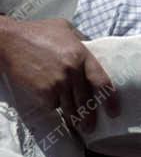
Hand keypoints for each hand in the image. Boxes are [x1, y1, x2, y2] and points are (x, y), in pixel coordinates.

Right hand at [0, 18, 118, 130]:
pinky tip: (49, 100)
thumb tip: (96, 49)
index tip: (114, 112)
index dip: (110, 100)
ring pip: (70, 107)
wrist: (8, 40)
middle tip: (91, 127)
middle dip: (89, 118)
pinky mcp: (43, 92)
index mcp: (82, 55)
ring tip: (77, 125)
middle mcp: (72, 71)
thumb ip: (82, 40)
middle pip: (86, 101)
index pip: (102, 82)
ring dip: (74, 118)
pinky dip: (52, 104)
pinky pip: (53, 105)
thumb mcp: (65, 29)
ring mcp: (57, 83)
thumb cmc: (37, 32)